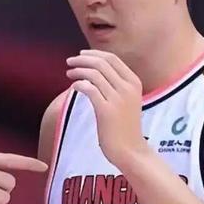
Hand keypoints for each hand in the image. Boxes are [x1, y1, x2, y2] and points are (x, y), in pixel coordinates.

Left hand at [66, 50, 146, 166]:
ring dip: (78, 70)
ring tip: (69, 73)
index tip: (81, 54)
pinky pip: (90, 89)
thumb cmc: (125, 126)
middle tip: (69, 61)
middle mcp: (128, 87)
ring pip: (94, 74)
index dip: (94, 53)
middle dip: (83, 59)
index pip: (112, 58)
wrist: (131, 150)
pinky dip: (79, 84)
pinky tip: (74, 86)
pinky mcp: (107, 110)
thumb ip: (115, 85)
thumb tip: (93, 71)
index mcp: (134, 82)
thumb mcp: (126, 100)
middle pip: (102, 63)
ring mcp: (118, 99)